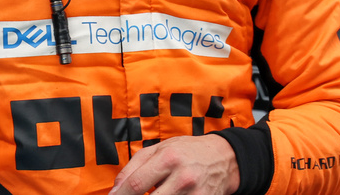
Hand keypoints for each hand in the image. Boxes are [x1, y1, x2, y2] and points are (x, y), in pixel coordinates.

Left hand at [108, 135, 239, 194]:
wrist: (223, 158)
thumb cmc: (186, 151)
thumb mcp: (158, 149)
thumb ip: (133, 166)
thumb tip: (116, 188)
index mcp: (168, 158)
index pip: (137, 183)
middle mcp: (183, 177)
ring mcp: (196, 194)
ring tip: (156, 191)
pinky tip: (167, 194)